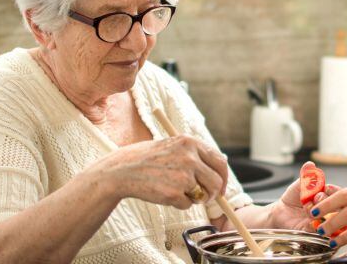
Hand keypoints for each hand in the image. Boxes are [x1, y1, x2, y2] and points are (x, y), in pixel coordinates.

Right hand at [92, 134, 228, 209]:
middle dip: (213, 193)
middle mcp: (189, 157)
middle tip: (204, 197)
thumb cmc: (149, 159)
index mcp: (191, 143)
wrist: (123, 170)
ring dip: (194, 198)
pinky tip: (164, 193)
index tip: (221, 187)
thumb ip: (196, 155)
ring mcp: (182, 175)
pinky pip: (187, 205)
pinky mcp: (174, 193)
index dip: (223, 177)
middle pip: (216, 181)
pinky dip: (178, 204)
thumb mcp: (174, 146)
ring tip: (177, 190)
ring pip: (203, 195)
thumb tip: (220, 171)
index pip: (220, 162)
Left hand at [268, 162, 339, 230]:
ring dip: (318, 210)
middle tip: (316, 196)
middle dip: (325, 199)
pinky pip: (318, 229)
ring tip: (307, 206)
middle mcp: (328, 210)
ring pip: (328, 218)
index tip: (325, 187)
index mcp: (327, 197)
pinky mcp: (313, 232)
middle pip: (336, 206)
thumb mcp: (300, 184)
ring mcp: (322, 222)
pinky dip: (312, 222)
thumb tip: (310, 164)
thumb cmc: (293, 197)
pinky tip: (307, 216)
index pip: (339, 194)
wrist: (280, 211)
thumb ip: (307, 175)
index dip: (333, 191)